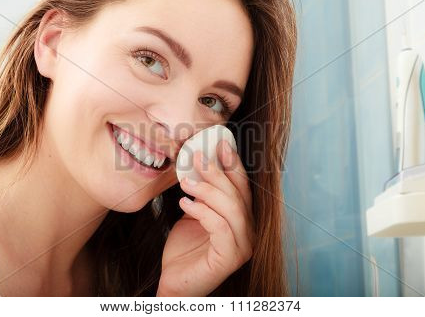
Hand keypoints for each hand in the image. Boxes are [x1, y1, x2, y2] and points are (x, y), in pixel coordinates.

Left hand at [156, 140, 254, 295]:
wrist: (175, 281)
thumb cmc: (185, 249)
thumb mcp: (194, 213)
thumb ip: (202, 194)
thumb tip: (198, 162)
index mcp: (242, 219)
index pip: (243, 187)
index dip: (234, 164)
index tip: (221, 143)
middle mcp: (248, 232)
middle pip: (239, 194)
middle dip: (218, 172)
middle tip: (197, 156)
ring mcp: (242, 246)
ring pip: (232, 208)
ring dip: (208, 190)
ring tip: (186, 181)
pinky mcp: (229, 258)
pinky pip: (219, 226)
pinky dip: (201, 211)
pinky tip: (184, 203)